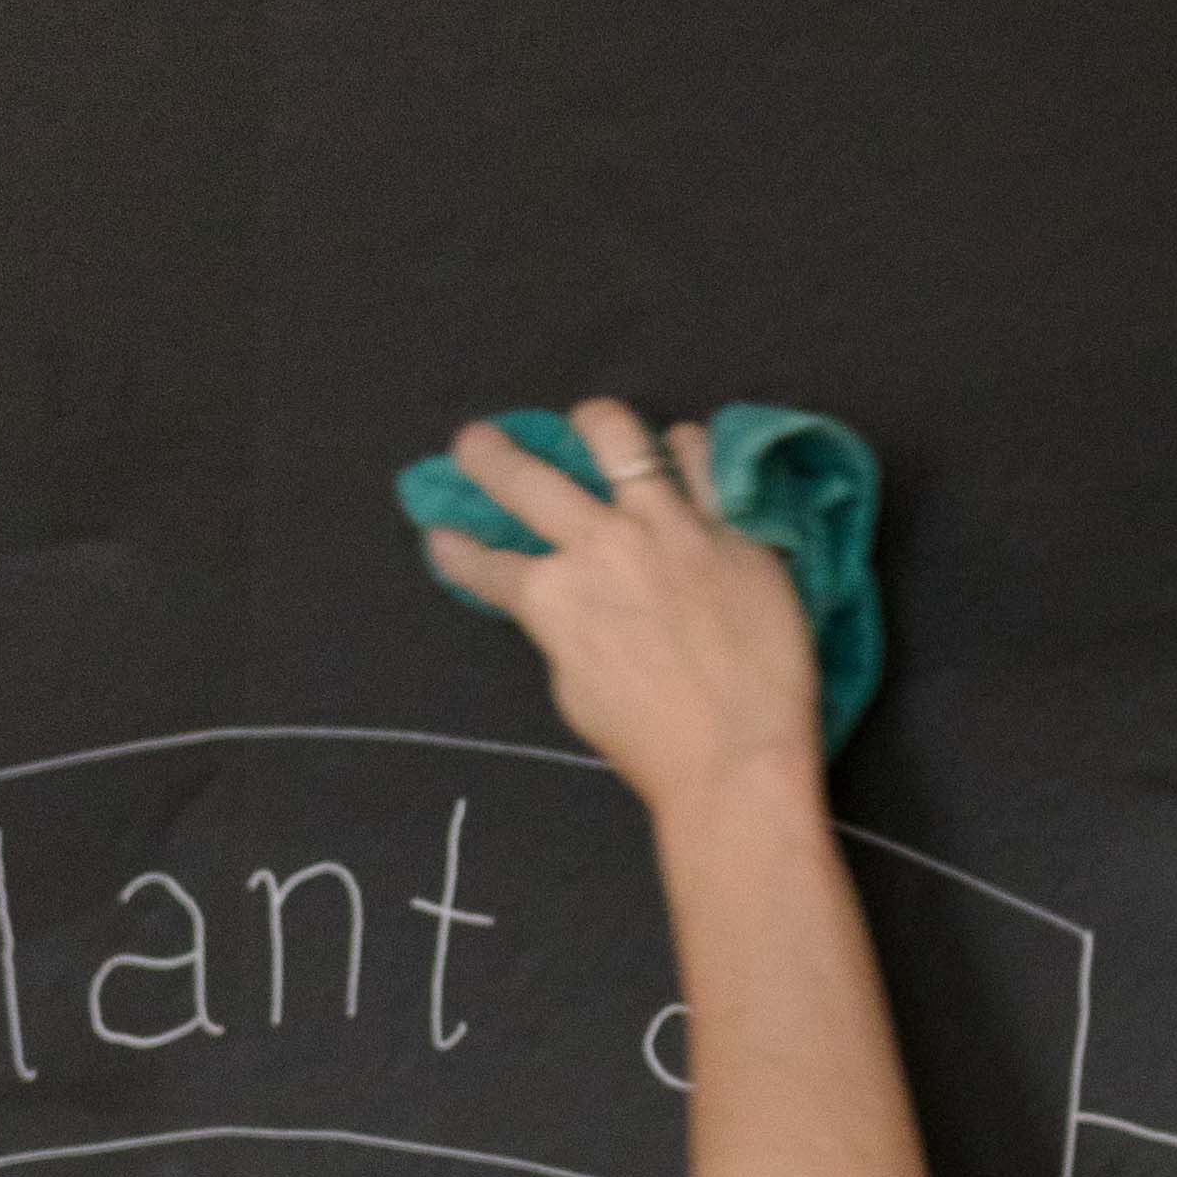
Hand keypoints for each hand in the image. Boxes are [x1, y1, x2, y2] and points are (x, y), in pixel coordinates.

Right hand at [419, 400, 821, 825]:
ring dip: (593, 424)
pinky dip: (683, 450)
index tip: (441, 534)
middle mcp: (600, 544)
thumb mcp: (576, 693)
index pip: (488, 564)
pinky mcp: (728, 522)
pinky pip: (701, 457)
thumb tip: (566, 604)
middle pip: (530, 481)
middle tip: (473, 439)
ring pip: (618, 436)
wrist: (735, 755)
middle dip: (489, 457)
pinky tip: (678, 453)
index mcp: (551, 598)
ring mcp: (666, 524)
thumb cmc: (648, 745)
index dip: (457, 550)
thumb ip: (563, 633)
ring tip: (589, 422)